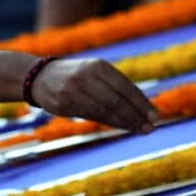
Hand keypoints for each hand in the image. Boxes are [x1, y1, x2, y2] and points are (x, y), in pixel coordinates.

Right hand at [30, 58, 159, 133]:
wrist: (40, 76)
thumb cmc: (78, 75)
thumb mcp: (96, 72)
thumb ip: (117, 86)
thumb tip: (145, 108)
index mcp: (97, 66)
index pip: (125, 87)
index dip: (141, 103)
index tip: (156, 116)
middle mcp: (85, 77)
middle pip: (116, 101)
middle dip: (136, 116)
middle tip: (151, 128)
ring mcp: (72, 91)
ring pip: (105, 111)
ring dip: (125, 122)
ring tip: (141, 129)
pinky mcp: (63, 104)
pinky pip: (91, 116)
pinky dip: (110, 122)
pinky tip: (122, 126)